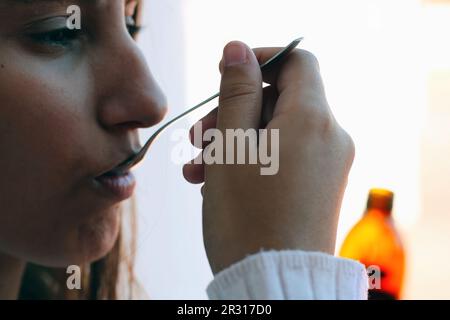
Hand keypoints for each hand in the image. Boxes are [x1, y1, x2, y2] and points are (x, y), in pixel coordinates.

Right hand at [183, 41, 354, 273]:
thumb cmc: (247, 216)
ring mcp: (327, 164)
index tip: (224, 73)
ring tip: (198, 169)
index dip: (259, 60)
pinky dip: (251, 160)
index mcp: (313, 119)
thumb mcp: (231, 145)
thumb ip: (236, 92)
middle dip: (233, 112)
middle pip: (279, 100)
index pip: (296, 62)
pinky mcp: (318, 186)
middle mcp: (329, 137)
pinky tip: (216, 181)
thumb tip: (238, 49)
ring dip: (233, 141)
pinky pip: (283, 157)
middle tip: (198, 137)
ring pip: (275, 132)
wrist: (274, 282)